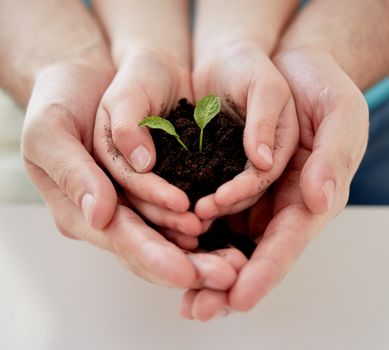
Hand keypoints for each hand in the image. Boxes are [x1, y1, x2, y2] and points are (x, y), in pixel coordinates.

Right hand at [21, 62, 223, 288]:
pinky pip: (173, 209)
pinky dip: (196, 221)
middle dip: (186, 265)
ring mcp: (129, 202)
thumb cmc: (57, 102)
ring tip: (231, 259)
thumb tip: (100, 214)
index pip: (119, 239)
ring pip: (165, 234)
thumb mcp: (50, 132)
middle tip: (225, 276)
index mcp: (77, 209)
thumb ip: (73, 173)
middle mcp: (106, 213)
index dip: (153, 256)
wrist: (79, 81)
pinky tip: (221, 228)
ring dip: (198, 250)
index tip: (186, 273)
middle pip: (148, 247)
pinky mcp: (148, 186)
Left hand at [180, 47, 367, 319]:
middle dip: (225, 283)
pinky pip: (208, 209)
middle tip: (198, 310)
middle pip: (252, 252)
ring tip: (177, 285)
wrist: (288, 66)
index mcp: (308, 197)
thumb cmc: (320, 88)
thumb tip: (319, 200)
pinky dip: (190, 229)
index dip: (265, 271)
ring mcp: (251, 194)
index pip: (287, 241)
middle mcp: (277, 203)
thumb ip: (334, 158)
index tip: (240, 297)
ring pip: (226, 236)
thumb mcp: (339, 116)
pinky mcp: (226, 177)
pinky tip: (170, 244)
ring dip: (201, 263)